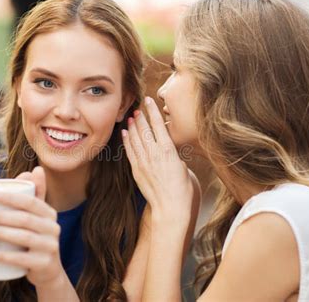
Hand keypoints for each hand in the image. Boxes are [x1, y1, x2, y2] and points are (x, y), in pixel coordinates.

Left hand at [0, 166, 62, 286]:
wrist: (48, 270)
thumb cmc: (36, 239)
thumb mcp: (38, 217)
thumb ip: (35, 194)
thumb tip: (37, 169)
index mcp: (50, 214)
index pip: (32, 201)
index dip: (12, 197)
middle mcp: (54, 228)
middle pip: (26, 219)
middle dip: (2, 216)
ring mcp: (51, 247)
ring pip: (24, 237)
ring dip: (1, 233)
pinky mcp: (44, 264)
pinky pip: (22, 259)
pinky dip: (3, 256)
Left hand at [122, 97, 198, 224]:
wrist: (170, 207)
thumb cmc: (182, 189)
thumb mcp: (184, 167)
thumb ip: (175, 156)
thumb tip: (169, 152)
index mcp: (169, 150)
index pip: (159, 125)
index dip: (152, 111)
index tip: (149, 100)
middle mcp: (155, 153)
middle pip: (144, 129)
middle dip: (140, 116)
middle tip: (137, 107)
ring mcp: (144, 162)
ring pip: (135, 139)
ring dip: (132, 126)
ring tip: (131, 116)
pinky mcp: (137, 170)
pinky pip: (130, 151)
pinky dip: (126, 141)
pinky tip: (125, 133)